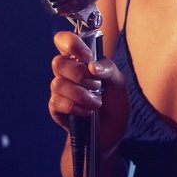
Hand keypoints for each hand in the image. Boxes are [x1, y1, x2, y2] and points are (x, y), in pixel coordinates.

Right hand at [48, 30, 128, 157]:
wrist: (110, 136)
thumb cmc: (114, 107)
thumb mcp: (120, 85)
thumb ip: (109, 70)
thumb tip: (92, 66)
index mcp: (82, 61)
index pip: (64, 41)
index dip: (71, 43)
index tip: (86, 56)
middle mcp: (68, 73)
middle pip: (58, 62)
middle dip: (79, 74)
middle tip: (96, 85)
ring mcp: (61, 91)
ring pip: (57, 83)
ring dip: (80, 94)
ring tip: (96, 103)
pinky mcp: (56, 108)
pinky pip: (57, 102)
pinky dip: (75, 107)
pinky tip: (87, 113)